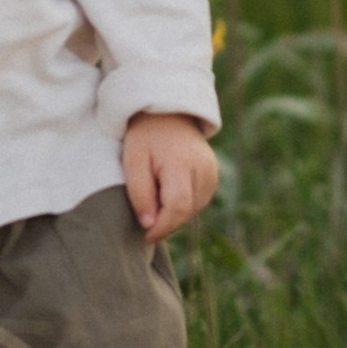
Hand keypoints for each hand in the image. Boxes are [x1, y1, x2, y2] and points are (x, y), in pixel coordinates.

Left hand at [123, 111, 219, 242]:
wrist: (169, 112)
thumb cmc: (146, 136)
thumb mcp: (132, 160)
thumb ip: (139, 193)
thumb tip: (150, 225)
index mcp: (182, 163)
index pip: (178, 207)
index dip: (162, 227)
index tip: (146, 235)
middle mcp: (204, 170)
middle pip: (185, 212)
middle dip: (165, 220)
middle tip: (146, 207)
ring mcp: (212, 174)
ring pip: (192, 211)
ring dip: (173, 212)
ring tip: (157, 190)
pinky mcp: (214, 177)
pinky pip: (197, 203)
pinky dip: (182, 204)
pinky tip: (169, 188)